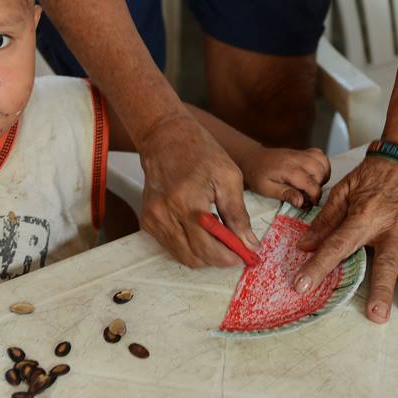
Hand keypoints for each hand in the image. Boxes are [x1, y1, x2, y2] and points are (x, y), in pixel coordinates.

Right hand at [139, 115, 258, 267]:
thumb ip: (238, 214)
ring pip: (182, 256)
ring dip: (204, 255)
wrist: (165, 137)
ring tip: (219, 238)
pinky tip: (201, 231)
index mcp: (187, 202)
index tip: (244, 256)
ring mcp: (154, 218)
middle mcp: (166, 213)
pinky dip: (189, 246)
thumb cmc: (199, 152)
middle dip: (218, 259)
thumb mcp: (228, 177)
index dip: (229, 257)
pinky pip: (171, 246)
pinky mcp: (147, 220)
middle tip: (235, 250)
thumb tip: (249, 243)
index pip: (208, 248)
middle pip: (195, 257)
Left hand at [239, 147, 329, 209]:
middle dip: (319, 186)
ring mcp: (301, 153)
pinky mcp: (302, 151)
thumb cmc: (257, 175)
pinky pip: (320, 155)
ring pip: (323, 162)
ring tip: (312, 186)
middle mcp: (297, 158)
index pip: (311, 183)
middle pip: (320, 172)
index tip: (310, 204)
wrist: (252, 158)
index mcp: (288, 169)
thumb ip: (285, 194)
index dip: (315, 196)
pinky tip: (314, 176)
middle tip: (309, 195)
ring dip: (323, 176)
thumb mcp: (266, 189)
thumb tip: (302, 202)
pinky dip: (322, 166)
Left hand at [293, 156, 397, 322]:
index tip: (302, 286)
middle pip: (385, 261)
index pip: (337, 244)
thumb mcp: (344, 190)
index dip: (319, 266)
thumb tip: (304, 245)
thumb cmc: (373, 177)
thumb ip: (326, 219)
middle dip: (381, 288)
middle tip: (376, 314)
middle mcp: (391, 224)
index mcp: (364, 216)